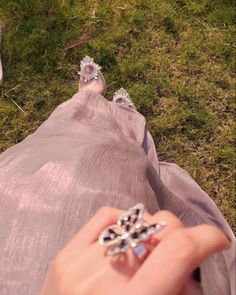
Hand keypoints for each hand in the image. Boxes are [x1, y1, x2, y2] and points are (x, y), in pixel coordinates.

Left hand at [40, 207, 229, 294]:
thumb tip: (189, 274)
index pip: (178, 252)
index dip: (206, 238)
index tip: (217, 240)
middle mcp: (105, 280)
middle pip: (158, 228)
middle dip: (180, 234)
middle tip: (179, 253)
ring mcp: (80, 263)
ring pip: (135, 221)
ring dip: (152, 233)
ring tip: (150, 253)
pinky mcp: (65, 254)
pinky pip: (106, 217)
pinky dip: (126, 220)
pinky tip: (128, 236)